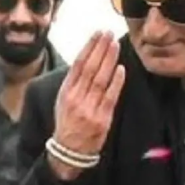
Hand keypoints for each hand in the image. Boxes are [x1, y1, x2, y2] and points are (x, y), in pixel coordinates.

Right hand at [48, 31, 125, 180]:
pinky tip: (120, 68)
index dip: (89, 47)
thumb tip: (89, 59)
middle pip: (90, 68)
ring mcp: (89, 109)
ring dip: (109, 60)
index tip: (97, 34)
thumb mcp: (63, 101)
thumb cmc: (68, 122)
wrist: (69, 151)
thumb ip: (75, 82)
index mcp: (66, 92)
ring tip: (114, 45)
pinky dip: (116, 82)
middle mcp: (76, 98)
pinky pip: (110, 97)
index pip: (78, 64)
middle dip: (100, 49)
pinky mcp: (102, 119)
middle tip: (108, 33)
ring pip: (100, 79)